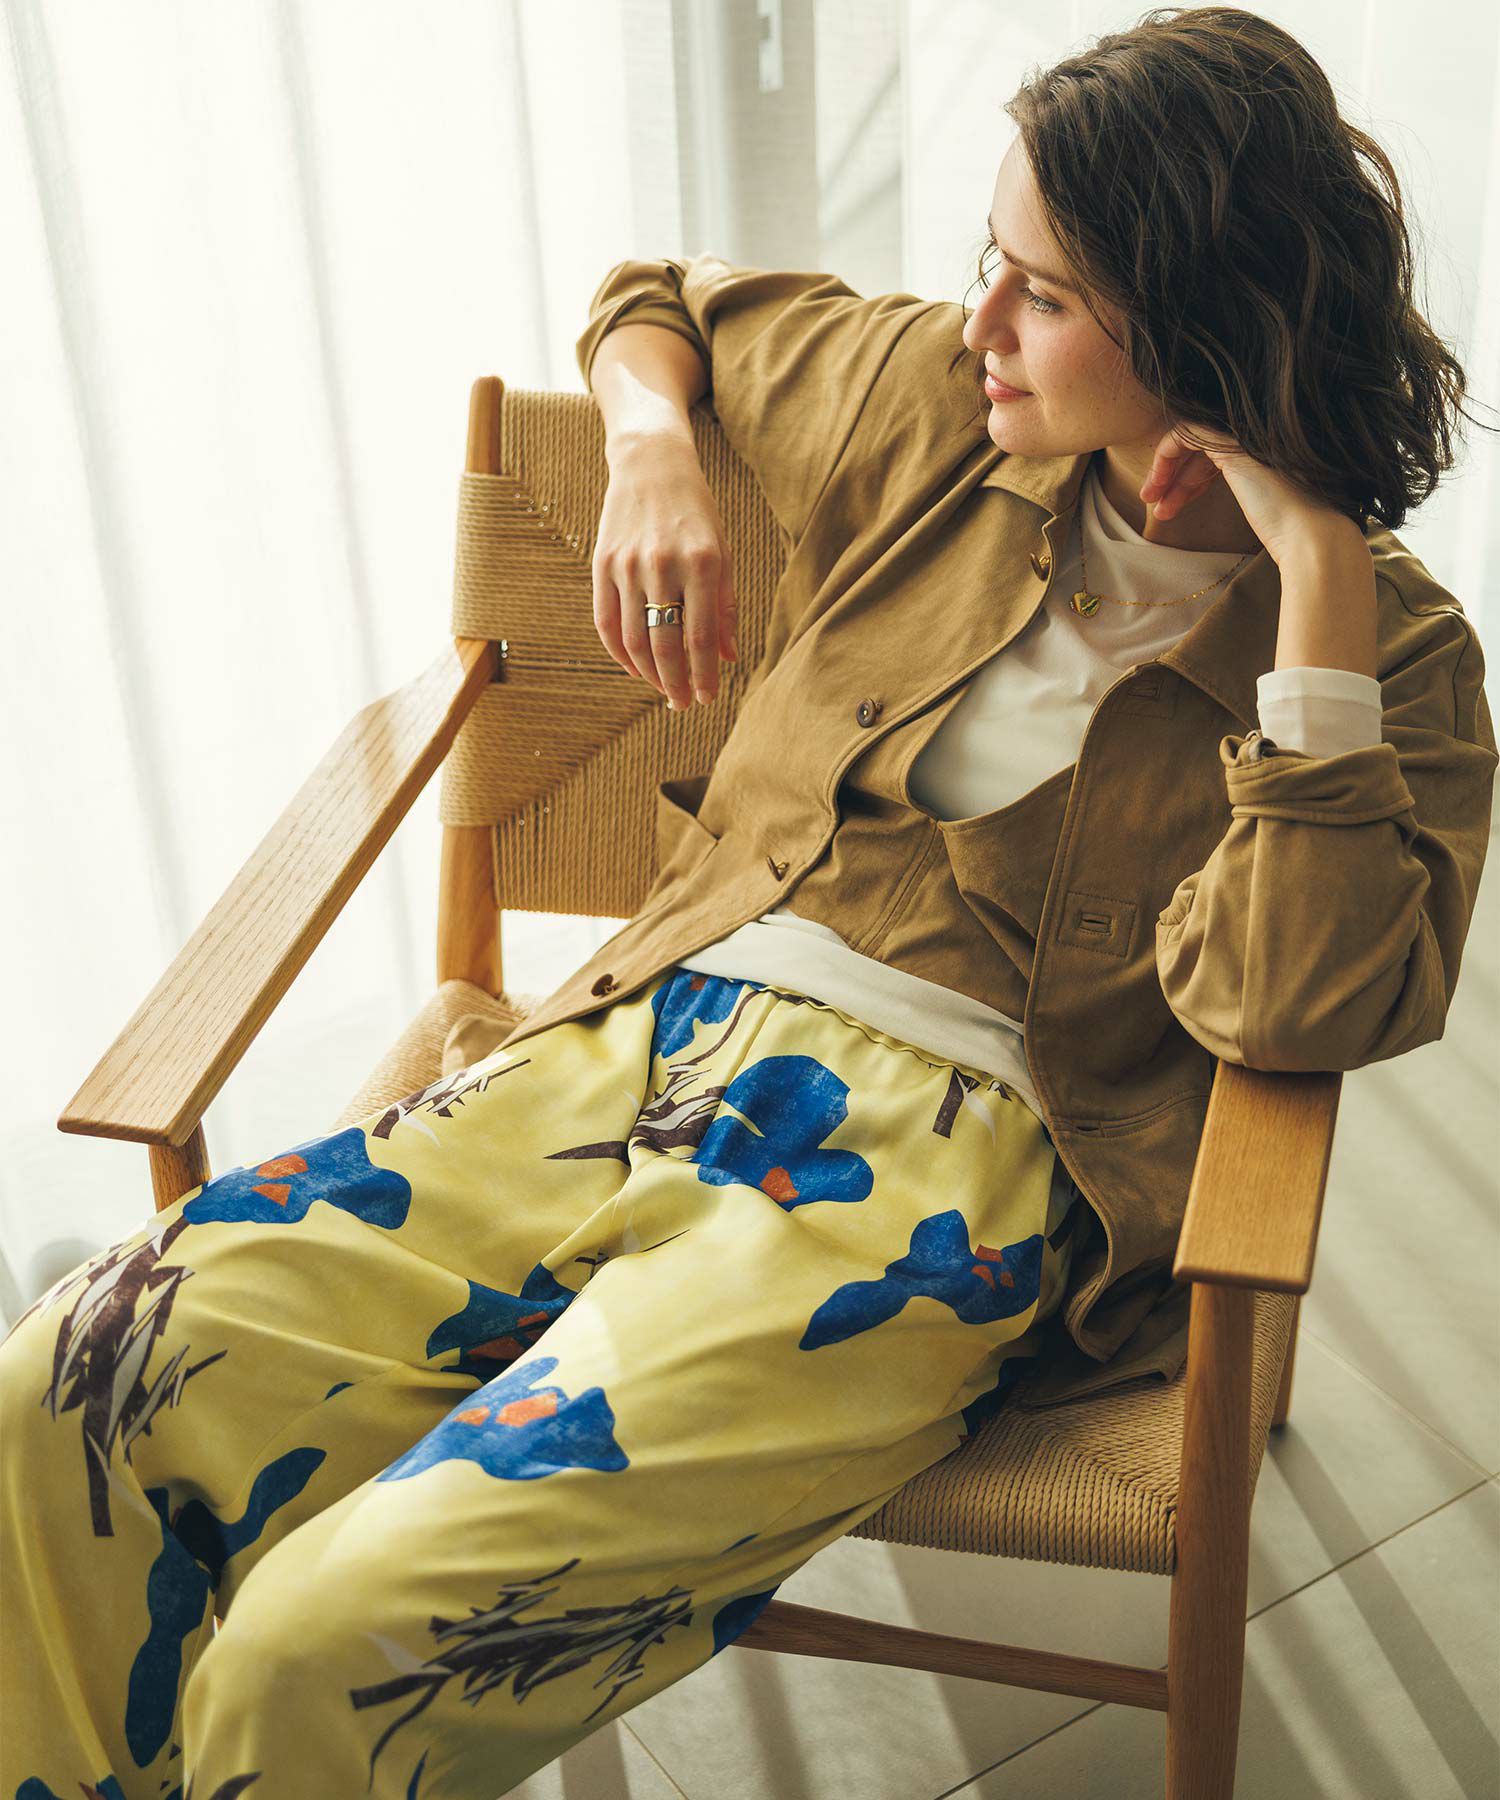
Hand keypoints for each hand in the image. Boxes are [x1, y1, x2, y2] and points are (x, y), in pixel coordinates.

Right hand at [592, 433, 738, 708]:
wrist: (652, 465)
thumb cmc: (696, 512)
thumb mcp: (721, 553)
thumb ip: (725, 607)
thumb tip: (727, 658)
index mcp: (701, 563)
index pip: (701, 637)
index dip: (703, 675)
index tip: (707, 698)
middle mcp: (662, 565)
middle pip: (665, 645)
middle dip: (675, 683)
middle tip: (682, 704)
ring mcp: (627, 565)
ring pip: (634, 639)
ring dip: (649, 674)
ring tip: (663, 689)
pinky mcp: (601, 564)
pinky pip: (606, 622)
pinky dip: (619, 652)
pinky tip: (634, 667)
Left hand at [1139, 421, 1362, 567]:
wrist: (1308, 534)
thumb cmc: (1290, 531)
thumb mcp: (1262, 506)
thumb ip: (1248, 490)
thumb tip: (1217, 494)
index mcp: (1263, 447)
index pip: (1213, 453)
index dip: (1187, 476)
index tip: (1168, 504)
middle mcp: (1254, 436)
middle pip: (1199, 447)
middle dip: (1171, 475)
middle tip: (1152, 503)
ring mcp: (1244, 436)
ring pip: (1189, 441)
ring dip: (1165, 471)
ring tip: (1151, 503)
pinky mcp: (1231, 444)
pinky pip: (1185, 434)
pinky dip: (1166, 455)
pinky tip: (1159, 485)